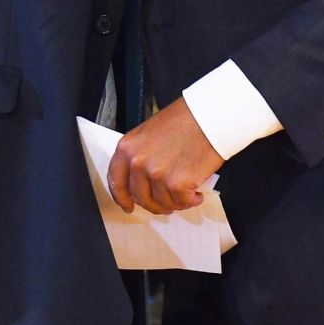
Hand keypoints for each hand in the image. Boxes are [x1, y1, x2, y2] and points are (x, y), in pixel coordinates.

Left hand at [107, 96, 223, 214]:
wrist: (208, 118)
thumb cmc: (183, 121)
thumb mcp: (148, 134)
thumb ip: (140, 156)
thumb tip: (143, 181)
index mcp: (127, 148)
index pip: (116, 182)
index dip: (122, 198)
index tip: (128, 206)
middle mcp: (137, 163)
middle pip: (140, 197)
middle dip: (154, 204)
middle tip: (167, 203)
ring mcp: (157, 175)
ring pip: (162, 204)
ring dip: (176, 202)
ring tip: (187, 191)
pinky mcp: (177, 184)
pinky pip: (182, 203)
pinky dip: (191, 201)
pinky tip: (197, 193)